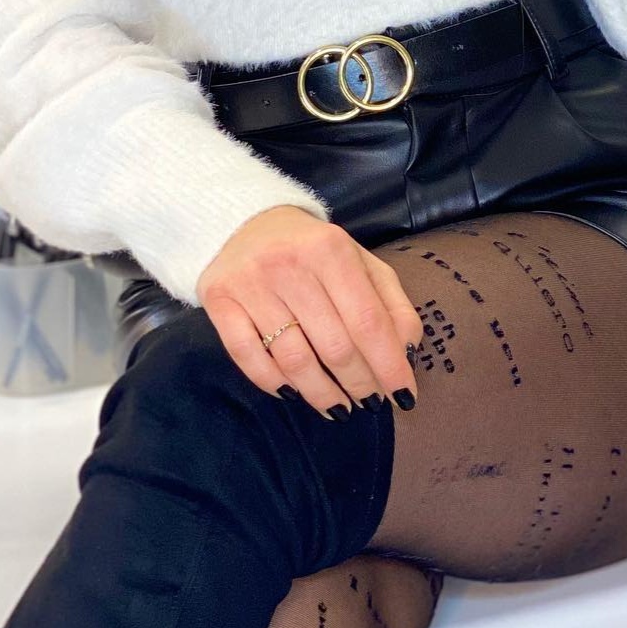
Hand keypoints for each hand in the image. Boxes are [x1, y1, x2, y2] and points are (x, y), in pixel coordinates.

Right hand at [194, 205, 423, 417]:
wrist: (243, 219)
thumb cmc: (311, 249)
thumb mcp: (358, 261)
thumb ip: (389, 301)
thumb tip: (407, 350)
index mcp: (331, 248)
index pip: (368, 320)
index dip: (389, 365)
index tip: (404, 396)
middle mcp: (289, 263)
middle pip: (334, 345)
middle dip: (360, 384)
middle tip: (371, 403)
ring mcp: (250, 282)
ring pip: (293, 359)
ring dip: (321, 393)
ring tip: (339, 408)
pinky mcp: (219, 299)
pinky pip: (247, 356)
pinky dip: (273, 383)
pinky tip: (293, 393)